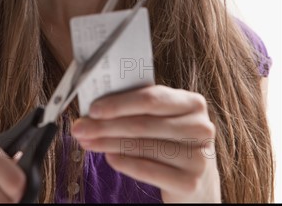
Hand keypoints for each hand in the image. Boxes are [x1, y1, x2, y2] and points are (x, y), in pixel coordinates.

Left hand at [71, 85, 221, 202]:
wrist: (197, 180)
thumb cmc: (171, 140)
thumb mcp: (162, 118)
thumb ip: (138, 108)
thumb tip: (95, 108)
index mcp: (193, 102)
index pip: (151, 98)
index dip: (119, 103)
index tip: (92, 109)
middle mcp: (201, 127)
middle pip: (144, 123)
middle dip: (106, 126)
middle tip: (80, 128)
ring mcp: (198, 156)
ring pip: (143, 146)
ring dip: (109, 144)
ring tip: (88, 142)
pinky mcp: (190, 182)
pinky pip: (149, 170)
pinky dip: (125, 163)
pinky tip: (109, 158)